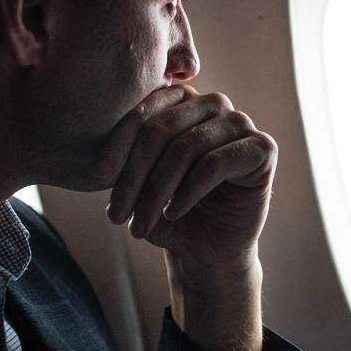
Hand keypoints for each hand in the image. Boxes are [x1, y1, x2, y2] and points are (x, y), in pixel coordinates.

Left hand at [97, 84, 276, 269]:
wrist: (205, 250)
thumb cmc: (167, 211)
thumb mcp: (137, 181)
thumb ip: (122, 157)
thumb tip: (87, 149)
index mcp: (180, 100)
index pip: (144, 111)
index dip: (118, 143)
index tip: (97, 177)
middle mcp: (211, 104)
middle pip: (162, 128)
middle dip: (135, 175)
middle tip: (116, 215)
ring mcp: (240, 123)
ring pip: (186, 147)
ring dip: (157, 191)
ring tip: (141, 223)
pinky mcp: (263, 148)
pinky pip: (215, 163)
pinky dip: (188, 192)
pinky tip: (174, 214)